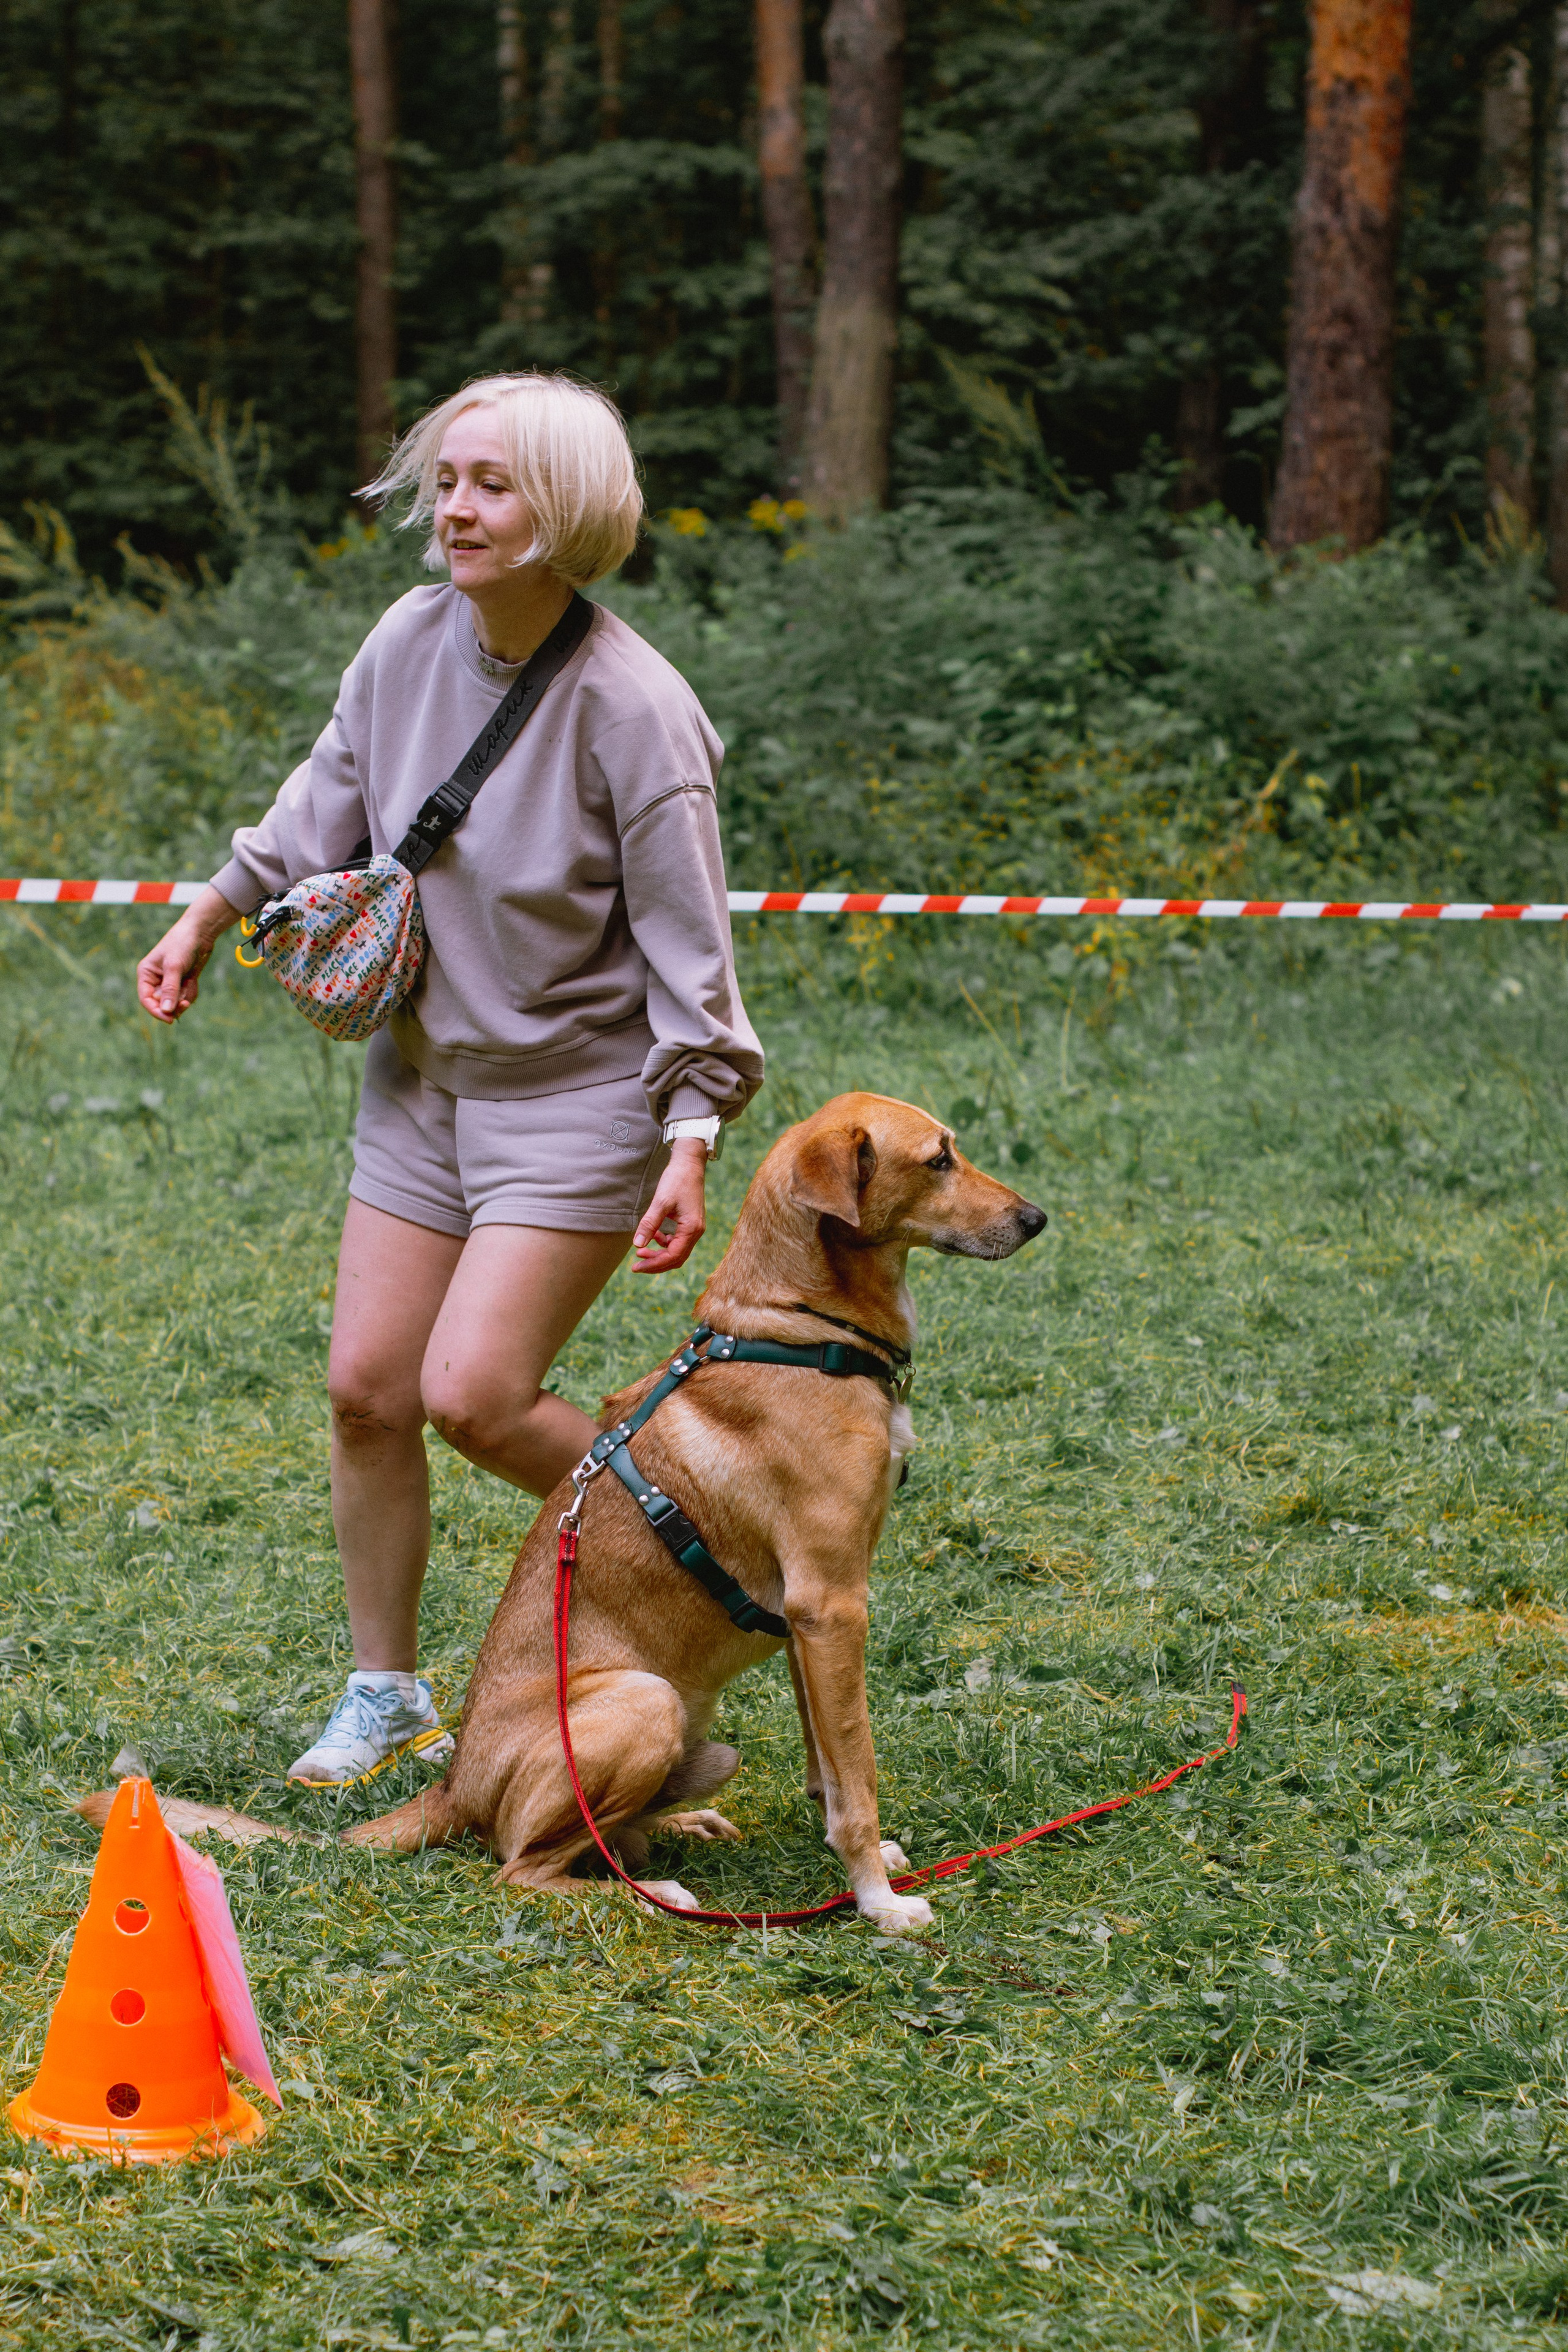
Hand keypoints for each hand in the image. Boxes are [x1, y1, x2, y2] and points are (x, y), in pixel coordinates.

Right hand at [136, 886, 240, 1023]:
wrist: (201, 932)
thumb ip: (170, 989)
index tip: (169, 1019)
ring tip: (190, 981)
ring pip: (176, 1002)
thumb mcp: (174, 967)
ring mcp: (170, 982)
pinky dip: (191, 992)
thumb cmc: (182, 944)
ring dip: (185, 996)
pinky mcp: (182, 982)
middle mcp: (156, 979)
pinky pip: (186, 996)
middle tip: (185, 1002)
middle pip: (161, 1004)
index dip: (156, 1011)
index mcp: (146, 974)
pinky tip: (194, 980)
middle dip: (175, 1004)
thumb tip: (166, 1011)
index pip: (146, 999)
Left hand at [632, 1138, 707, 1273]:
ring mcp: (694, 1228)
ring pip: (677, 1251)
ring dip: (659, 1255)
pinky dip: (664, 1243)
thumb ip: (649, 1224)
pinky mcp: (690, 1223)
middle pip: (676, 1258)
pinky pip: (678, 1241)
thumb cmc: (677, 1180)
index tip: (636, 1266)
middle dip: (656, 1263)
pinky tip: (653, 1237)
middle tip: (636, 1266)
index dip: (653, 1264)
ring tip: (641, 1252)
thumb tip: (637, 1245)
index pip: (672, 1256)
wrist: (689, 1164)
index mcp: (691, 1229)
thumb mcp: (660, 1202)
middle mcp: (696, 1231)